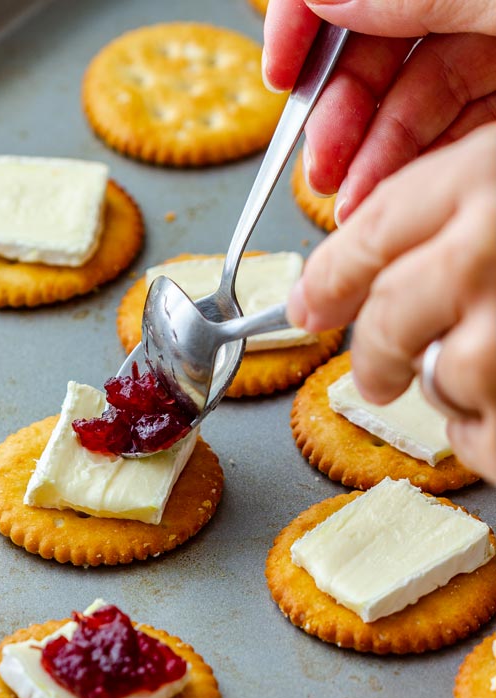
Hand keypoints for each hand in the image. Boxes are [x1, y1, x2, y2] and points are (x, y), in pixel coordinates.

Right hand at [263, 0, 495, 221]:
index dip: (301, 21)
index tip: (279, 74)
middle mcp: (471, 3)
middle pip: (377, 49)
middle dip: (337, 114)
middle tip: (320, 166)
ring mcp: (495, 48)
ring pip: (415, 101)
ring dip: (372, 157)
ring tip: (352, 203)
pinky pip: (455, 131)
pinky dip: (418, 168)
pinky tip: (389, 199)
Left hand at [286, 126, 495, 481]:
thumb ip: (458, 209)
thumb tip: (363, 272)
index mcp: (488, 174)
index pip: (374, 228)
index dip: (329, 277)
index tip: (307, 306)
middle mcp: (489, 245)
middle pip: (389, 314)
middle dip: (374, 355)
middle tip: (373, 376)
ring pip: (439, 378)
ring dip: (451, 389)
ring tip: (494, 374)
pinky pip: (479, 437)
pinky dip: (484, 435)